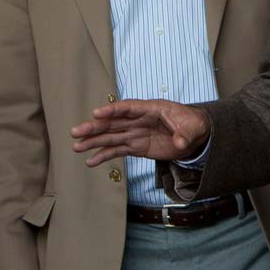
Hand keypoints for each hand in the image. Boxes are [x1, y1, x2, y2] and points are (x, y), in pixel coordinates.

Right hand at [71, 99, 209, 166]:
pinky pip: (117, 150)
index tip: (96, 114)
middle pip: (113, 122)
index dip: (112, 110)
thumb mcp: (192, 128)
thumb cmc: (192, 124)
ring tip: (76, 147)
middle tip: (76, 132)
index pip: (128, 107)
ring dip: (93, 141)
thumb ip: (185, 135)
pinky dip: (104, 156)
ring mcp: (135, 134)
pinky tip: (90, 161)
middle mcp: (138, 120)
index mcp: (151, 109)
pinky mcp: (136, 147)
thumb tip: (180, 143)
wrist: (194, 135)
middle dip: (94, 127)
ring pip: (111, 137)